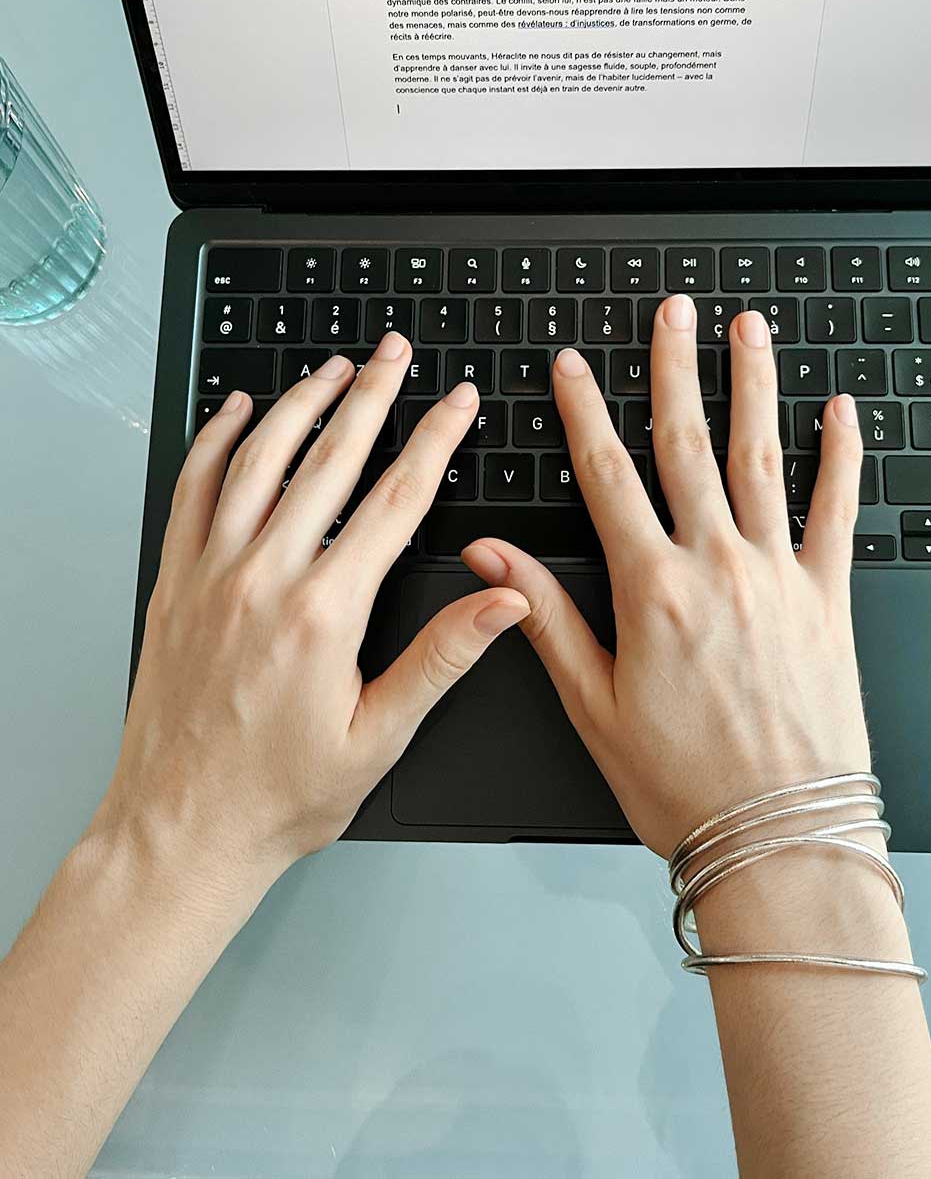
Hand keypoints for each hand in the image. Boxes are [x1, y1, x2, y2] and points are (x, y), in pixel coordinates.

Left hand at [99, 338, 528, 887]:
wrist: (182, 829)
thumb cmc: (279, 794)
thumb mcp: (381, 735)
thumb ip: (444, 656)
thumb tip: (503, 600)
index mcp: (325, 613)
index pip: (396, 500)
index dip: (434, 440)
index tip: (456, 401)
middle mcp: (264, 579)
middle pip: (329, 461)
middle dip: (372, 396)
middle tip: (395, 353)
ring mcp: (212, 575)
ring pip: (259, 461)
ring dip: (299, 405)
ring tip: (332, 368)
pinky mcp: (175, 584)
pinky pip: (193, 491)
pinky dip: (214, 443)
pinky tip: (235, 414)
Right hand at [464, 296, 868, 859]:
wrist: (778, 835)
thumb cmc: (682, 783)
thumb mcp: (592, 703)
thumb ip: (542, 615)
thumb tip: (491, 555)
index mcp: (652, 590)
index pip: (608, 474)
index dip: (585, 409)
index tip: (573, 365)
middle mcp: (717, 567)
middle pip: (687, 445)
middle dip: (674, 368)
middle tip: (672, 311)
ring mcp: (779, 576)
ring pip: (762, 458)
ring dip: (753, 386)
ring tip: (747, 328)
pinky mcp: (828, 599)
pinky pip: (836, 511)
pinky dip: (840, 457)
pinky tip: (840, 412)